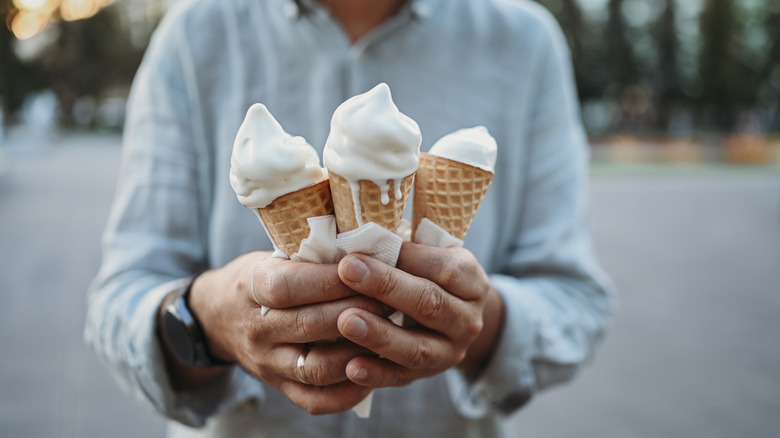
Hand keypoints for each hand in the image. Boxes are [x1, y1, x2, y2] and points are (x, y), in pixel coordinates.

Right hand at [186, 252, 387, 414]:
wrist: (217, 317)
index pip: (290, 286)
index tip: (370, 270)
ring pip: (318, 367)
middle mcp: (257, 329)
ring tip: (390, 334)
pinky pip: (316, 400)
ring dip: (359, 352)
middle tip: (394, 300)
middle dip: (359, 311)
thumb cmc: (258, 278)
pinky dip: (348, 392)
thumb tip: (369, 243)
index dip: (333, 280)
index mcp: (252, 287)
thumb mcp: (271, 255)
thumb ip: (310, 255)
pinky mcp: (279, 388)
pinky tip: (373, 372)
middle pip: (311, 325)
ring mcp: (267, 364)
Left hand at [335, 242, 504, 386]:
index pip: (444, 268)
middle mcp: (468, 319)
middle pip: (430, 304)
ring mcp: (450, 351)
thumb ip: (401, 241)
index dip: (407, 258)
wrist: (453, 319)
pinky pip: (401, 377)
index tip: (371, 245)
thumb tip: (360, 229)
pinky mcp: (427, 376)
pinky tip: (350, 367)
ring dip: (380, 335)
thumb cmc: (425, 273)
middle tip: (347, 271)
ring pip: (418, 347)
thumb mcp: (427, 251)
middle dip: (387, 287)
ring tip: (345, 321)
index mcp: (471, 279)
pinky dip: (376, 374)